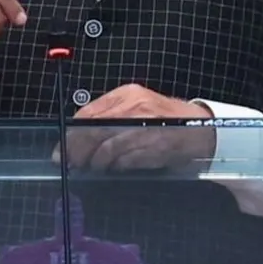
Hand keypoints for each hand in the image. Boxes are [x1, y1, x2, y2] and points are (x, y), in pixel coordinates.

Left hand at [58, 84, 216, 170]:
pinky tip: (115, 169)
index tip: (62, 148)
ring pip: (106, 148)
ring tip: (94, 167)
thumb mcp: (136, 106)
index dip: (71, 134)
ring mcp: (143, 128)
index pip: (88, 113)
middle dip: (77, 151)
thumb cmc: (165, 119)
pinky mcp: (152, 147)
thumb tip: (78, 135)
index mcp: (126, 94)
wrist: (200, 129)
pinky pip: (124, 161)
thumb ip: (109, 115)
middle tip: (70, 162)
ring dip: (96, 162)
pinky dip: (115, 167)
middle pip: (93, 131)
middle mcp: (134, 107)